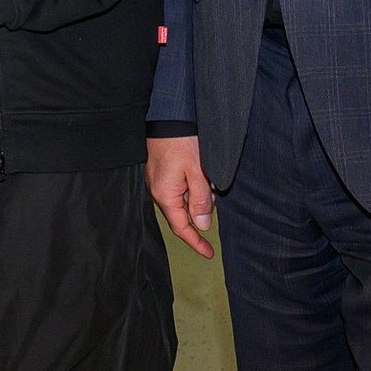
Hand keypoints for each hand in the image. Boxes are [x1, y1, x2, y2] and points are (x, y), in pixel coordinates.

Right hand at [148, 134, 214, 257]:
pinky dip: (191, 189)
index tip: (209, 253)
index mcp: (165, 195)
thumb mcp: (198, 173)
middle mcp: (157, 191)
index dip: (196, 242)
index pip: (181, 228)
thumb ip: (201, 200)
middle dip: (200, 213)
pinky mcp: (159, 172)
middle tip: (213, 195)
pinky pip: (177, 190)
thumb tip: (203, 225)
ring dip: (197, 198)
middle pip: (181, 215)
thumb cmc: (182, 143)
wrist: (168, 117)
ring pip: (181, 202)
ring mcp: (157, 181)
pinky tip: (199, 176)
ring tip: (207, 179)